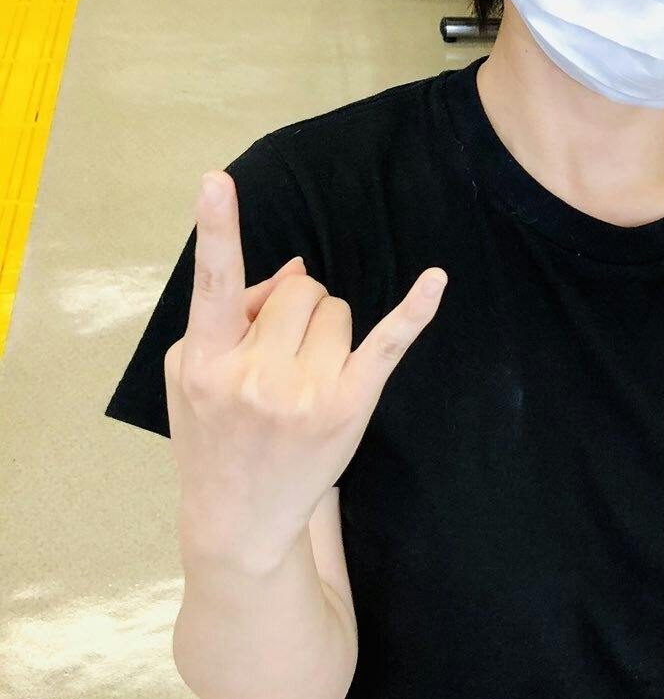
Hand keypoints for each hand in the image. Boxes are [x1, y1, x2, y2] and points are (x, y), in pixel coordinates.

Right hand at [166, 172, 445, 569]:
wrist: (239, 519)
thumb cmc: (213, 434)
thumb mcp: (193, 375)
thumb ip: (233, 314)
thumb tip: (297, 271)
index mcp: (206, 360)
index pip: (213, 283)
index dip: (216, 229)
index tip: (217, 180)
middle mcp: (254, 375)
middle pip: (298, 291)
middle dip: (294, 310)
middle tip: (280, 355)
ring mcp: (304, 393)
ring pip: (335, 309)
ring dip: (325, 330)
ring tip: (302, 377)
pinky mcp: (349, 406)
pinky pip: (387, 343)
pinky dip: (414, 310)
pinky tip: (435, 280)